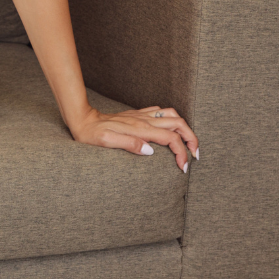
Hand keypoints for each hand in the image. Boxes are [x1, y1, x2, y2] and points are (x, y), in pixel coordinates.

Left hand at [69, 105, 198, 172]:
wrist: (82, 119)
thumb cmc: (92, 134)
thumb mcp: (106, 142)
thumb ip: (129, 144)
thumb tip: (150, 151)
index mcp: (140, 129)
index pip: (171, 139)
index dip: (181, 153)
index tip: (183, 167)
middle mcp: (144, 120)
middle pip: (179, 124)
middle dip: (192, 139)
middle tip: (195, 155)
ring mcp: (142, 116)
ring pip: (173, 116)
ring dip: (185, 128)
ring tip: (189, 142)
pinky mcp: (137, 114)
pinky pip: (161, 112)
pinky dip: (173, 120)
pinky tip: (171, 129)